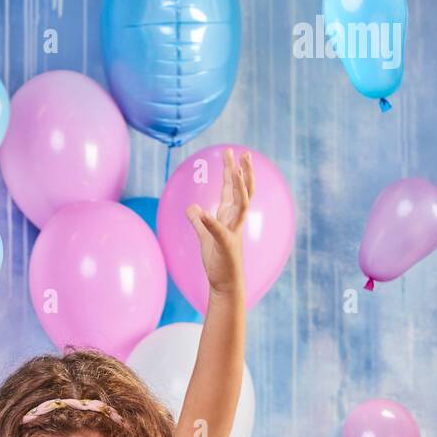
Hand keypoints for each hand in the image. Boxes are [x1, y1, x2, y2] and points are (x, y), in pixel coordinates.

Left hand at [186, 147, 253, 295]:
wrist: (225, 284)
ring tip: (236, 171)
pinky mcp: (226, 245)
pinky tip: (203, 211)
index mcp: (229, 217)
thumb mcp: (204, 236)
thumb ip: (198, 221)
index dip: (231, 171)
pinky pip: (218, 231)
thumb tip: (191, 207)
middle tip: (245, 153)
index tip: (230, 152)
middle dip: (243, 172)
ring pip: (241, 205)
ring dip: (239, 188)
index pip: (232, 189)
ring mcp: (232, 232)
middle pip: (242, 191)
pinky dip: (211, 221)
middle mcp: (235, 221)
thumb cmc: (218, 260)